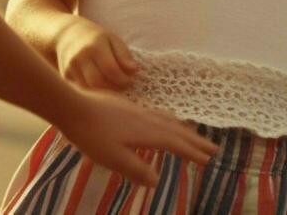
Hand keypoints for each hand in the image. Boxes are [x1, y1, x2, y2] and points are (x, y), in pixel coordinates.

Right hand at [55, 18, 138, 90]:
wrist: (66, 34)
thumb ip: (123, 54)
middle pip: (97, 82)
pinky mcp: (65, 76)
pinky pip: (81, 90)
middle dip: (113, 89)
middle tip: (121, 88)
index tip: (130, 81)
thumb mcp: (112, 39)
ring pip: (88, 90)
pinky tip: (100, 90)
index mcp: (94, 46)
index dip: (123, 79)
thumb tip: (134, 70)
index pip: (111, 69)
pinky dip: (92, 93)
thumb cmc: (95, 38)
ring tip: (112, 89)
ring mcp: (70, 68)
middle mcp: (80, 57)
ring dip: (103, 94)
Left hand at [56, 88, 217, 186]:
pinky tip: (160, 121)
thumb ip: (136, 170)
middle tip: (213, 148)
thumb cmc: (92, 135)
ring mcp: (137, 110)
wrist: (73, 105)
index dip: (193, 152)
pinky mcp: (126, 106)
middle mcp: (147, 118)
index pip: (176, 144)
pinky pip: (156, 114)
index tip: (209, 160)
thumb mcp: (114, 158)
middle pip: (177, 130)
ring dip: (183, 129)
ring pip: (167, 120)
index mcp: (148, 132)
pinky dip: (168, 121)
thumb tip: (156, 181)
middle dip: (195, 140)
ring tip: (193, 135)